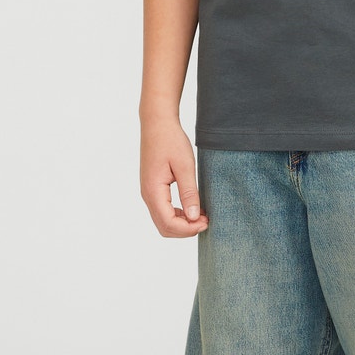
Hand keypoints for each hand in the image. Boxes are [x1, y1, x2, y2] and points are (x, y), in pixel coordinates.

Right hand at [140, 116, 207, 236]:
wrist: (157, 124)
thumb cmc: (171, 141)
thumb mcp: (185, 166)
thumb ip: (189, 193)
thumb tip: (194, 218)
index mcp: (153, 191)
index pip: (168, 223)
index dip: (189, 229)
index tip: (206, 221)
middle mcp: (147, 195)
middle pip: (164, 227)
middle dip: (185, 230)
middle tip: (206, 221)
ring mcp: (149, 193)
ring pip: (163, 221)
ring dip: (182, 224)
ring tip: (202, 215)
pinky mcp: (153, 189)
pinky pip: (163, 211)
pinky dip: (178, 216)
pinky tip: (193, 208)